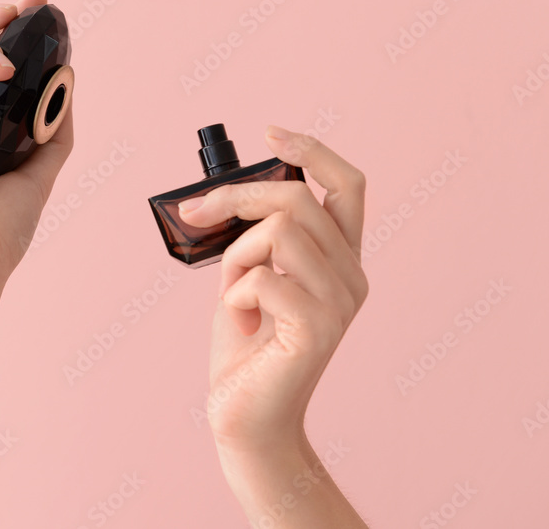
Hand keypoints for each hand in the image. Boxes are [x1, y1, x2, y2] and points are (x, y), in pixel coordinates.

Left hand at [179, 126, 367, 453]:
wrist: (246, 416)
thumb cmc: (245, 346)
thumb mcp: (249, 274)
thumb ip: (257, 236)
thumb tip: (229, 192)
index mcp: (342, 258)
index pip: (349, 185)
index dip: (313, 150)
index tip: (271, 133)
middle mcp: (352, 276)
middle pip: (298, 199)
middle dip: (237, 198)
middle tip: (196, 213)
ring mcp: (341, 303)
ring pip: (279, 232)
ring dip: (236, 256)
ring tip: (235, 294)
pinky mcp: (318, 328)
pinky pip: (261, 277)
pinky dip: (235, 293)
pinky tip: (241, 322)